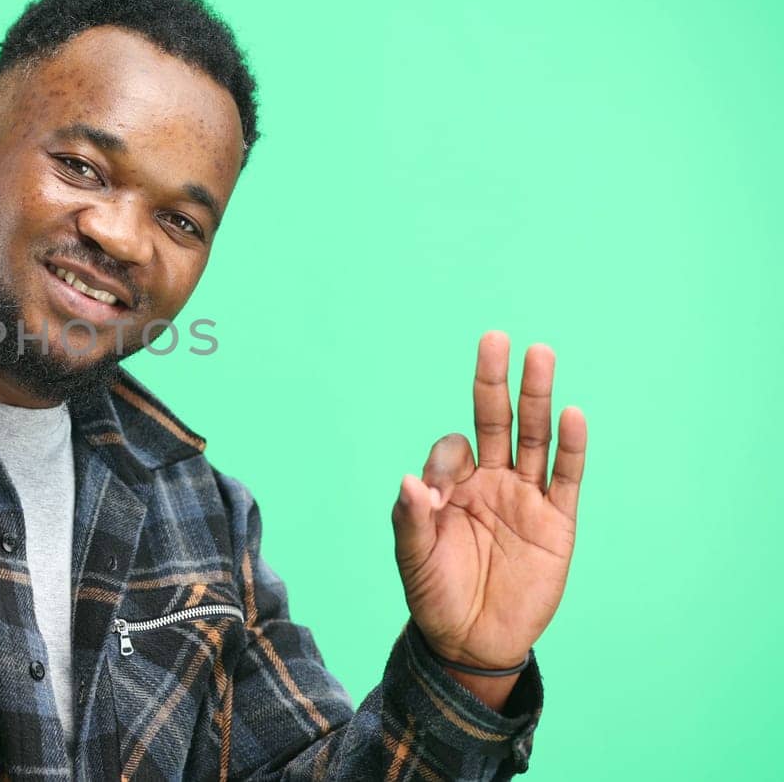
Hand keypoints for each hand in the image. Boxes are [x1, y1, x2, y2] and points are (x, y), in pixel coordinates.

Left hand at [392, 331, 587, 669]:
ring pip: (534, 438)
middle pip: (496, 420)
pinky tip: (571, 414)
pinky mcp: (556, 523)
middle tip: (496, 338)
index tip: (436, 496)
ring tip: (541, 354)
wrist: (471, 642)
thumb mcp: (412, 559)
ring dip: (538, 397)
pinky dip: (570, 447)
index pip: (452, 449)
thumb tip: (411, 481)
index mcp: (453, 486)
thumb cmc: (435, 595)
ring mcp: (525, 499)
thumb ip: (410, 519)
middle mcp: (491, 483)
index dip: (444, 462)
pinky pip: (566, 479)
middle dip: (495, 381)